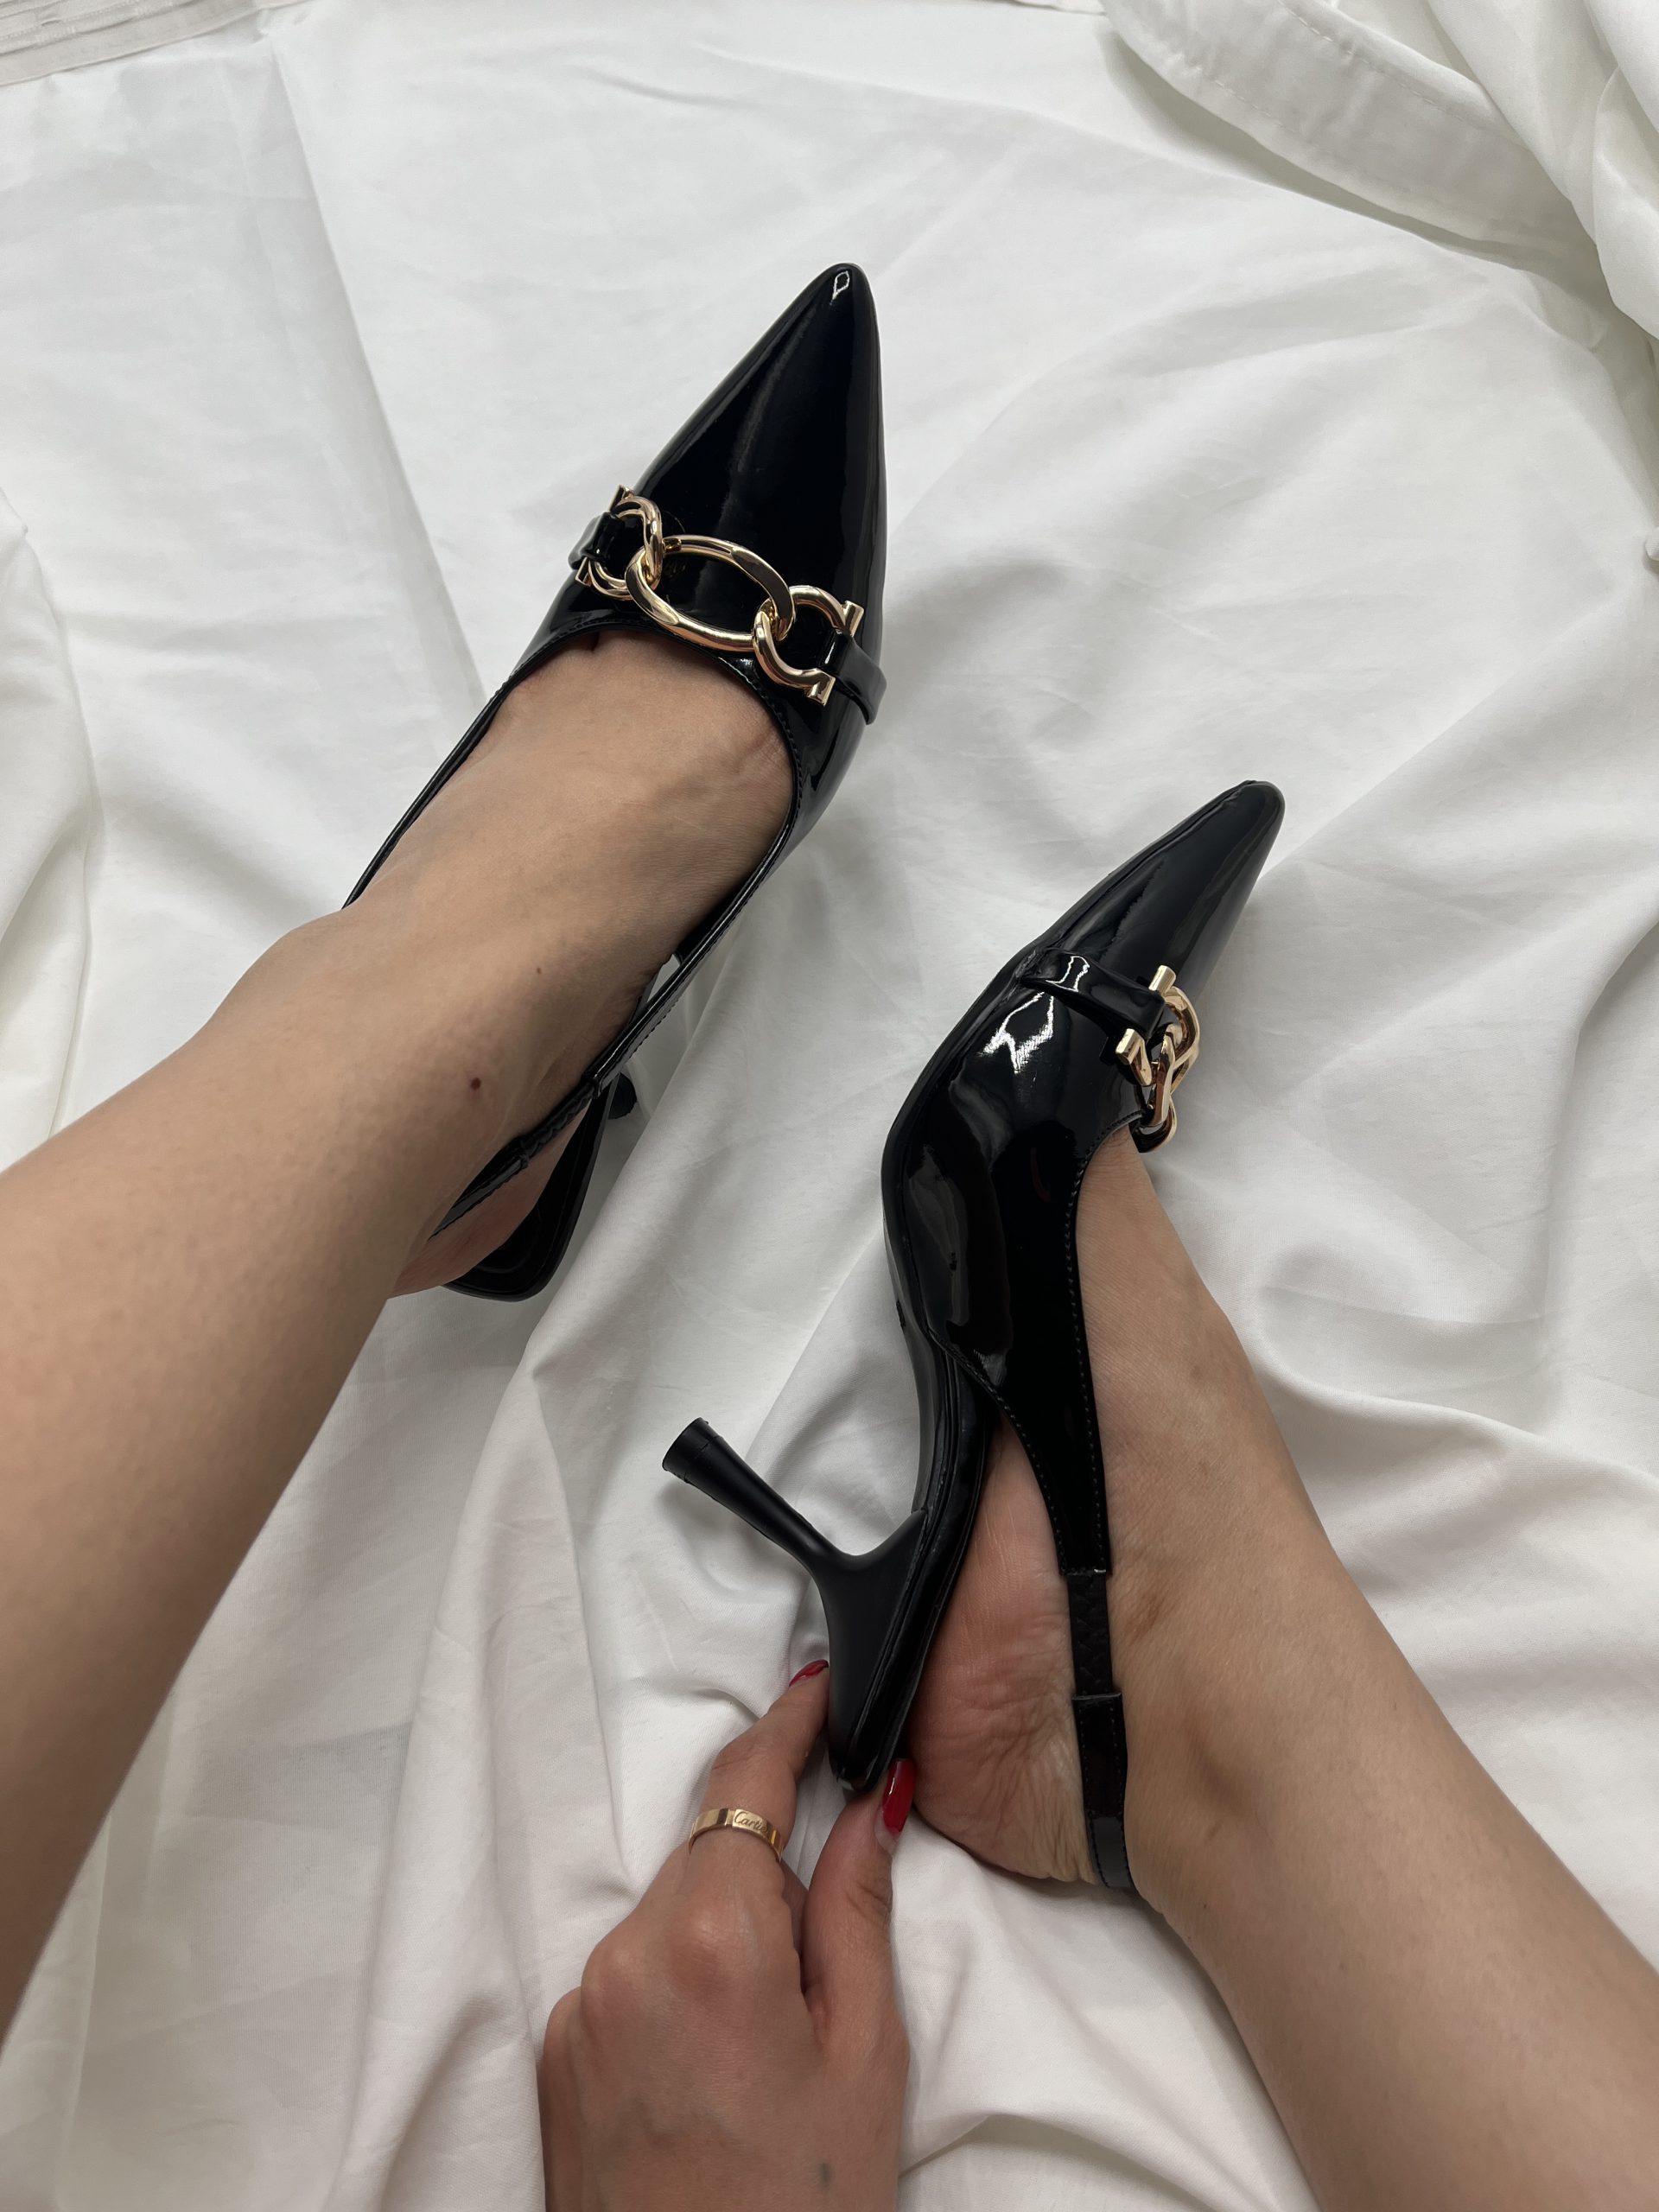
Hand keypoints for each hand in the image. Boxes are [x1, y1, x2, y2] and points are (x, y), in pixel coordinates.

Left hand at [540, 1667, 911, 2208]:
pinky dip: (680, 1988)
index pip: (747, 1783)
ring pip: (672, 1916)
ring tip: (773, 2051)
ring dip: (725, 1939)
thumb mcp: (864, 2055)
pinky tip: (721, 2071)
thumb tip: (871, 1804)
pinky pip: (631, 1975)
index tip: (817, 1685)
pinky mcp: (556, 2050)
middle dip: (770, 1875)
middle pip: (712, 1855)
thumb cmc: (799, 2207)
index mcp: (710, 1937)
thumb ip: (858, 1910)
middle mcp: (624, 1951)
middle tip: (826, 1969)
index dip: (788, 1724)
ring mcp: (580, 2003)